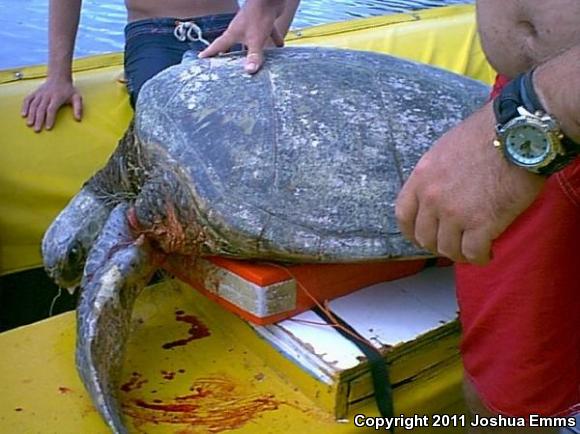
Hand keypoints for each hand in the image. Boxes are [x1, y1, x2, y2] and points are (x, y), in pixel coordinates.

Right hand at [21, 79, 82, 131]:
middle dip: (38, 120)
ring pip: (33, 105)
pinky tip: (23, 114)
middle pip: (41, 108)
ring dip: (31, 115)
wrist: (59, 77)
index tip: (48, 128)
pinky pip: (28, 99)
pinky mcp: (35, 92)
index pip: (51, 109)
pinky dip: (25, 106)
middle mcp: (47, 95)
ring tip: (29, 124)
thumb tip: (78, 119)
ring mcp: (40, 94)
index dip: (49, 118)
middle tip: (37, 130)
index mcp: (57, 97)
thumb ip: (78, 108)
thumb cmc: (68, 90)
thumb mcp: (77, 97)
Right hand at [199, 0, 285, 73]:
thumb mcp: (255, 39)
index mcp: (233, 34)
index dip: (210, 52)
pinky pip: (268, 34)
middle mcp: (241, 30)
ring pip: (251, 41)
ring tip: (254, 60)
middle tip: (226, 64)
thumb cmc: (258, 15)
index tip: (201, 58)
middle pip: (233, 44)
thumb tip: (250, 71)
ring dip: (252, 50)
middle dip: (230, 54)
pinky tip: (280, 47)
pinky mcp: (264, 22)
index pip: (218, 45)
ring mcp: (252, 25)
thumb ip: (253, 55)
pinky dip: (273, 40)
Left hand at [395, 103, 544, 264]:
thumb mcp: (445, 150)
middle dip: (437, 245)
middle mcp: (432, 198)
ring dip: (459, 254)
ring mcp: (455, 213)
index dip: (411, 232)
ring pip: (447, 249)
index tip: (421, 237)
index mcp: (421, 178)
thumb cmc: (487, 135)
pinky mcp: (482, 224)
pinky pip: (473, 253)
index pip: (403, 216)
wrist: (519, 133)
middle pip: (424, 237)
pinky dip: (479, 257)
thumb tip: (437, 194)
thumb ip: (435, 176)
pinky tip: (487, 253)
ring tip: (472, 250)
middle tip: (453, 244)